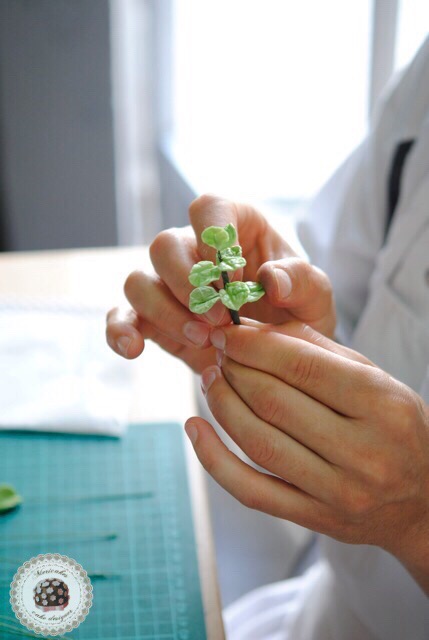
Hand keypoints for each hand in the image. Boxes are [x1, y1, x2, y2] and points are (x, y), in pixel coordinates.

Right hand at [106, 195, 335, 372]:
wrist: (281, 354)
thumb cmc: (299, 312)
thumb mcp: (316, 297)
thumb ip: (302, 282)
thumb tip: (270, 280)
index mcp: (235, 225)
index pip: (209, 208)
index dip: (214, 238)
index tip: (233, 278)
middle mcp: (194, 249)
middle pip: (165, 245)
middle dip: (187, 284)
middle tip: (220, 320)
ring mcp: (168, 284)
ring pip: (139, 280)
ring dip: (165, 312)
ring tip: (203, 340)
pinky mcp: (153, 318)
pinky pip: (121, 315)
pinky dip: (119, 330)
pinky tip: (133, 350)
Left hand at [185, 321, 428, 593]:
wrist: (424, 500)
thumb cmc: (395, 426)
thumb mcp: (374, 378)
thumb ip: (317, 348)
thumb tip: (254, 326)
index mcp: (382, 406)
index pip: (302, 367)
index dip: (255, 345)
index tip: (228, 332)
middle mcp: (363, 453)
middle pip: (274, 403)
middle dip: (235, 369)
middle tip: (218, 351)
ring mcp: (337, 492)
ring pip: (258, 443)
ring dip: (222, 405)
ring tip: (211, 379)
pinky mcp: (314, 519)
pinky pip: (251, 491)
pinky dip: (214, 459)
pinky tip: (195, 429)